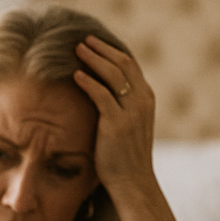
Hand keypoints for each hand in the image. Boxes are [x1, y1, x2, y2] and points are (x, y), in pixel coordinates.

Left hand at [73, 35, 155, 197]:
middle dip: (102, 49)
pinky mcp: (117, 124)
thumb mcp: (125, 125)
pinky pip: (102, 96)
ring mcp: (131, 111)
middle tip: (83, 40)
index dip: (112, 51)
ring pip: (114, 75)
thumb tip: (96, 94)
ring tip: (76, 50)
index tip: (94, 43)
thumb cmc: (122, 156)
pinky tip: (75, 74)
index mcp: (145, 99)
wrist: (132, 180)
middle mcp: (142, 101)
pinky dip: (88, 82)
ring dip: (94, 59)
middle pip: (123, 63)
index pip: (130, 65)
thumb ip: (117, 107)